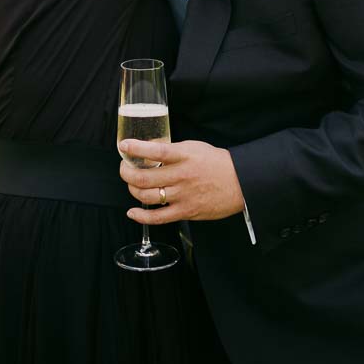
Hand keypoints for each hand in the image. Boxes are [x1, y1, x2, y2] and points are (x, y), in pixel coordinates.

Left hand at [119, 139, 245, 223]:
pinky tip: (132, 212)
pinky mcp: (186, 211)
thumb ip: (172, 150)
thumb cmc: (217, 163)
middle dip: (126, 172)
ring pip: (146, 196)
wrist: (240, 182)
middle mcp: (182, 176)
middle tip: (124, 168)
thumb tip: (148, 150)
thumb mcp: (194, 148)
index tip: (123, 146)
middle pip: (144, 177)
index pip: (156, 151)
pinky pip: (158, 217)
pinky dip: (141, 216)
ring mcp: (183, 195)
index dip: (136, 148)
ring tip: (132, 184)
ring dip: (132, 190)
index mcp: (185, 156)